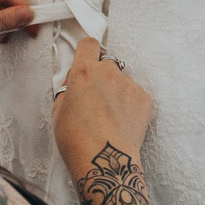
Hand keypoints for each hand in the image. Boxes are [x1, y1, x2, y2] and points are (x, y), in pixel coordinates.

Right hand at [53, 38, 154, 172]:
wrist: (105, 160)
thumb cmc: (76, 140)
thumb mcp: (58, 111)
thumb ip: (68, 88)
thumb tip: (75, 82)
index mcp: (85, 72)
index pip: (89, 44)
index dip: (86, 52)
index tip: (86, 59)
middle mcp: (109, 73)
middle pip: (106, 64)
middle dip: (101, 76)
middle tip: (95, 99)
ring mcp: (130, 85)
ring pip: (122, 81)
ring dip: (116, 91)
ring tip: (108, 117)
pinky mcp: (145, 98)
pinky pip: (136, 95)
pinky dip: (130, 104)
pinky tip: (121, 122)